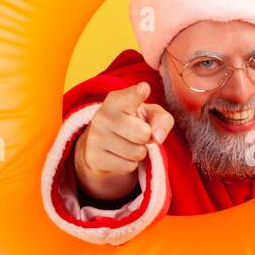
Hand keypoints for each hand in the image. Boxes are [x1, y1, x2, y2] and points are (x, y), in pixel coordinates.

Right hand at [73, 82, 174, 199]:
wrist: (100, 143)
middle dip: (147, 137)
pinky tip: (119, 154)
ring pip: (137, 153)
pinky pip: (128, 166)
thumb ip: (162, 119)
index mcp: (117, 100)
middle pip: (143, 134)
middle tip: (137, 133)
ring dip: (138, 152)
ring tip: (127, 143)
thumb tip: (158, 137)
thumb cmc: (133, 123)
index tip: (144, 88)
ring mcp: (95, 137)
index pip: (130, 97)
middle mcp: (103, 116)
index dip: (138, 94)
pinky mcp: (93, 157)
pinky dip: (129, 164)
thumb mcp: (150, 115)